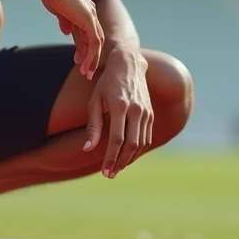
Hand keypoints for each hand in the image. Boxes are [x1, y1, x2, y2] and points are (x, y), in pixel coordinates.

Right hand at [39, 0, 103, 78]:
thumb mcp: (59, 9)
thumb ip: (65, 20)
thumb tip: (66, 31)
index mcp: (84, 11)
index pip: (87, 33)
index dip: (83, 47)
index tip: (78, 60)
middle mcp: (90, 14)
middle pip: (94, 40)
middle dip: (90, 56)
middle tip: (85, 71)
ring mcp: (91, 17)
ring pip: (95, 43)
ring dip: (91, 59)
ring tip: (86, 73)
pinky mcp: (88, 20)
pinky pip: (94, 42)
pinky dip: (91, 55)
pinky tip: (86, 65)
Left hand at [84, 48, 151, 177]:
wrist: (129, 64)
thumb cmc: (107, 83)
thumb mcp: (95, 101)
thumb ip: (93, 125)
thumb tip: (88, 149)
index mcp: (120, 106)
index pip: (117, 139)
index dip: (110, 158)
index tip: (104, 171)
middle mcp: (136, 110)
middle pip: (131, 145)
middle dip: (120, 162)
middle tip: (110, 174)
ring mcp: (146, 112)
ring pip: (141, 143)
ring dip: (129, 159)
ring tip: (117, 168)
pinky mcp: (150, 113)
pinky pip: (146, 137)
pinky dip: (138, 150)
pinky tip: (127, 156)